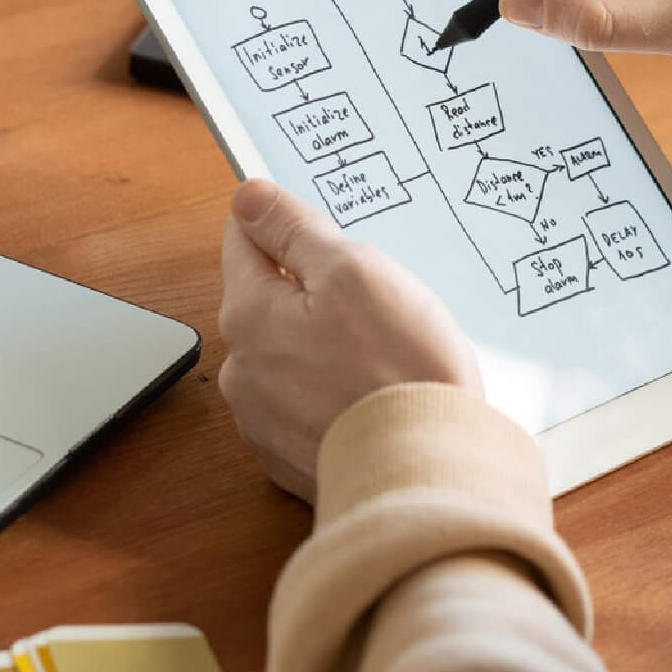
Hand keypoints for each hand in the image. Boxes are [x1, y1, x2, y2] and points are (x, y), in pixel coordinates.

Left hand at [216, 179, 479, 501]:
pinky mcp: (292, 458)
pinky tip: (374, 398)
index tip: (325, 232)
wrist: (431, 475)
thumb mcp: (356, 271)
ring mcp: (264, 422)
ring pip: (289, 355)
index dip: (285, 227)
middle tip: (376, 305)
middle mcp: (241, 371)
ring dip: (325, 347)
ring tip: (384, 359)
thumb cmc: (401, 370)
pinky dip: (334, 395)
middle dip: (313, 293)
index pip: (243, 241)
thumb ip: (295, 229)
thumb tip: (249, 196)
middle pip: (269, 302)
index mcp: (247, 316)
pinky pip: (307, 405)